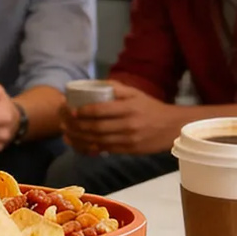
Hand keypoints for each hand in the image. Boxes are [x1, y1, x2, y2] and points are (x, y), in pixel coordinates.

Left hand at [61, 80, 178, 154]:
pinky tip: (81, 143)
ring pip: (98, 141)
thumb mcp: (135, 93)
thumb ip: (115, 88)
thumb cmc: (150, 108)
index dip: (82, 111)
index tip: (70, 110)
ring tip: (67, 134)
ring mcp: (129, 139)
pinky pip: (106, 150)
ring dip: (80, 138)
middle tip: (64, 123)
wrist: (172, 127)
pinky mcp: (129, 150)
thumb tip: (93, 85)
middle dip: (76, 126)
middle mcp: (128, 124)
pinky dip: (91, 148)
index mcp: (129, 107)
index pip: (100, 110)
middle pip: (96, 127)